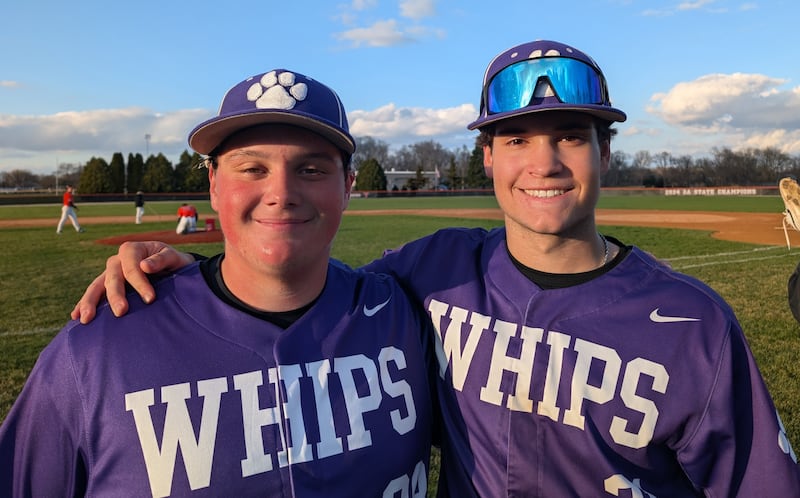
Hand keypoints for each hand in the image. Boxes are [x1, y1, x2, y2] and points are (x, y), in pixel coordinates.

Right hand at [70, 241, 195, 323]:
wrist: (172, 267)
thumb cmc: (173, 262)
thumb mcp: (173, 257)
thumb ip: (161, 259)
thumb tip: (145, 266)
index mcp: (131, 250)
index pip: (131, 267)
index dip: (139, 283)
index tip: (150, 299)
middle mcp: (117, 260)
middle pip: (112, 277)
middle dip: (115, 295)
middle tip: (121, 312)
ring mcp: (110, 273)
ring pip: (97, 286)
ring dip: (90, 302)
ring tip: (86, 319)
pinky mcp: (107, 285)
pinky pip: (94, 294)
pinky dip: (83, 304)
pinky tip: (77, 316)